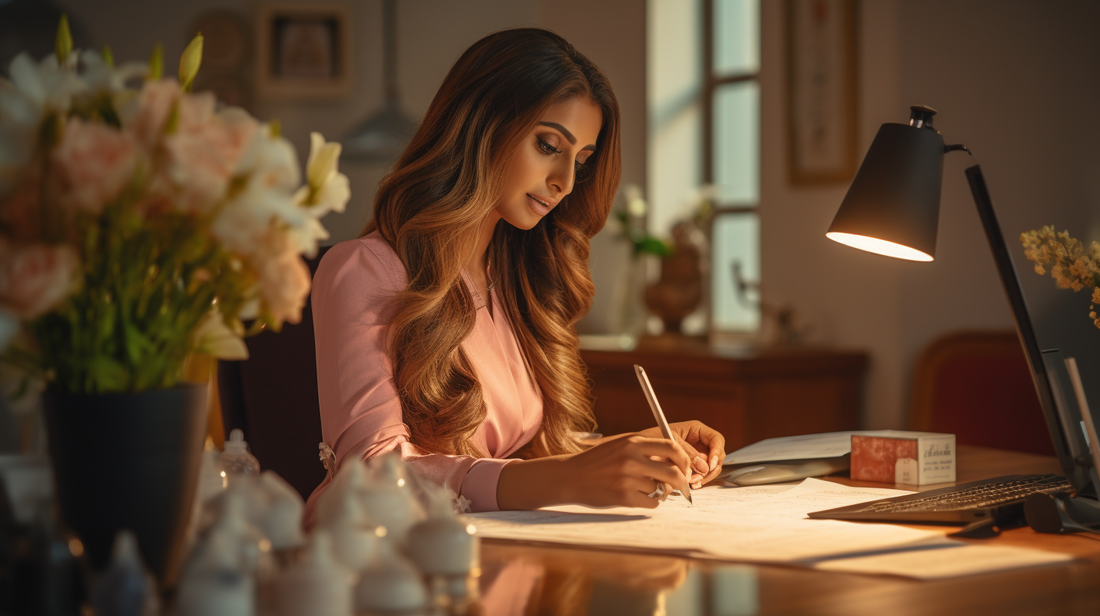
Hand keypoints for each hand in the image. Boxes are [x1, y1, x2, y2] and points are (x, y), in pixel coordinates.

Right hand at [559, 434, 691, 508]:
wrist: (570, 476)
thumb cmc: (597, 462)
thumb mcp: (620, 446)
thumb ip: (644, 450)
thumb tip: (676, 462)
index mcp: (633, 442)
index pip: (671, 447)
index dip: (684, 459)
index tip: (685, 467)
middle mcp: (632, 458)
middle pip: (673, 472)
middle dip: (682, 482)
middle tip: (683, 488)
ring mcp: (628, 478)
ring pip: (661, 489)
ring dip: (660, 493)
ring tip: (647, 490)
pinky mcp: (624, 496)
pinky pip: (652, 503)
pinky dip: (650, 502)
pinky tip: (638, 497)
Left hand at [637, 420, 725, 487]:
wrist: (636, 451)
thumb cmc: (649, 439)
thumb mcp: (669, 442)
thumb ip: (686, 452)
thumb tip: (704, 466)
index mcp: (696, 430)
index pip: (716, 439)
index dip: (716, 452)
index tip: (710, 464)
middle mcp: (698, 443)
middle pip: (716, 456)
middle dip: (710, 468)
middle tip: (697, 478)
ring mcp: (696, 456)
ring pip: (710, 468)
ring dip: (703, 477)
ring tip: (691, 482)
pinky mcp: (691, 469)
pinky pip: (701, 476)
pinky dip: (698, 481)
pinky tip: (690, 485)